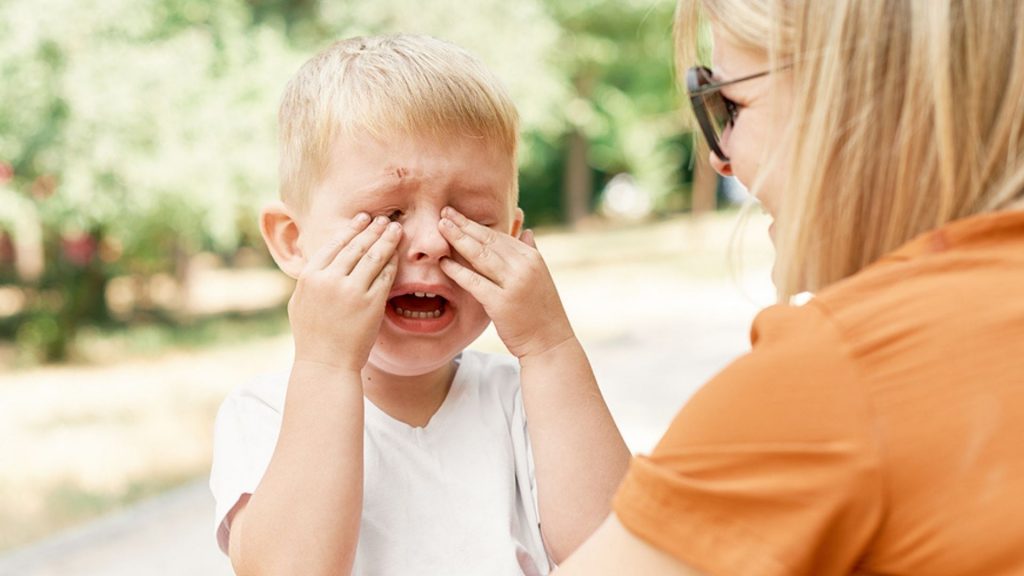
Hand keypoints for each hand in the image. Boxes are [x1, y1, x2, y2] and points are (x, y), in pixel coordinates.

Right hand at [289, 214, 401, 372]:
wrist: (325, 364)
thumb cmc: (311, 336)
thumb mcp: (300, 302)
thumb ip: (310, 279)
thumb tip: (319, 259)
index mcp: (310, 276)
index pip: (335, 244)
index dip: (351, 229)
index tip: (362, 218)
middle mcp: (330, 280)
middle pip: (357, 246)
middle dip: (373, 229)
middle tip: (384, 218)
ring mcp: (352, 291)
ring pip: (374, 256)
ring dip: (387, 239)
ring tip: (396, 229)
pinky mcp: (371, 304)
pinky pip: (386, 276)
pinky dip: (393, 262)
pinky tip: (398, 254)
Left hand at [438, 206, 573, 358]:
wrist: (550, 342)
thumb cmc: (542, 312)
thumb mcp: (541, 278)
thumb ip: (531, 253)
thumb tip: (526, 231)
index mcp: (532, 258)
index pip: (499, 235)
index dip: (476, 224)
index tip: (458, 214)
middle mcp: (524, 266)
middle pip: (488, 240)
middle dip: (464, 225)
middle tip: (443, 212)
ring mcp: (513, 284)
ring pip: (480, 256)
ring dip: (458, 239)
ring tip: (440, 227)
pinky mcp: (501, 303)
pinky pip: (474, 282)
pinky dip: (457, 270)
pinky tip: (443, 262)